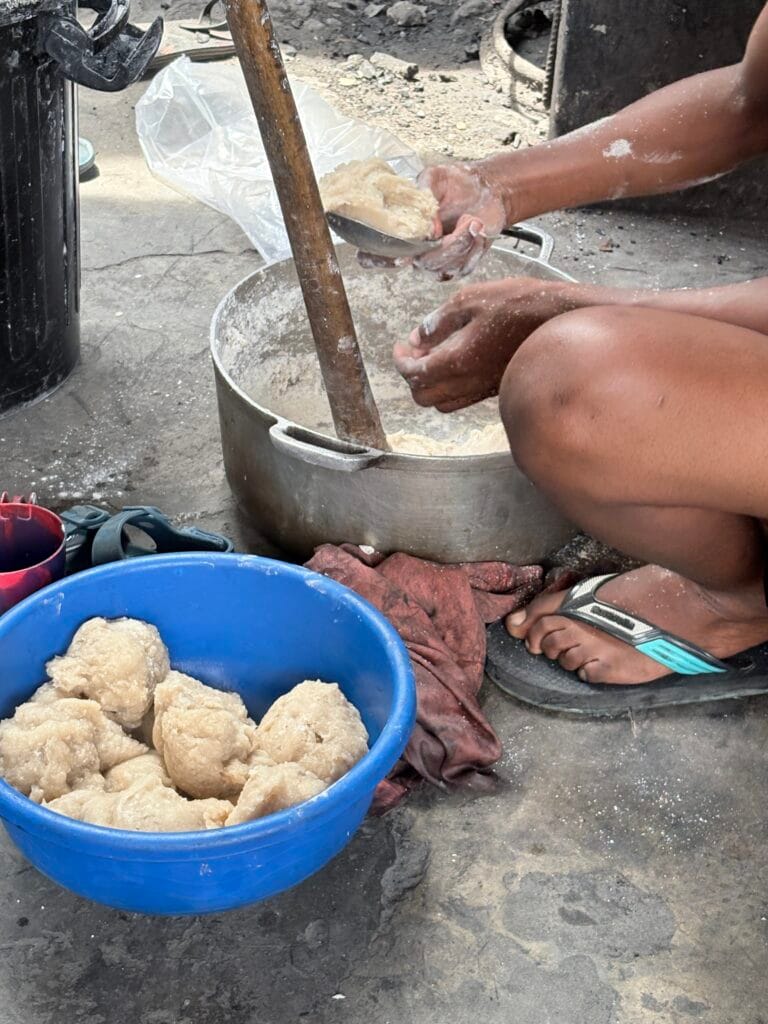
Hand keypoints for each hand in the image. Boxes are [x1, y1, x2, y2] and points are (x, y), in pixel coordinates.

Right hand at [357, 162, 507, 280]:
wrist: (484, 188)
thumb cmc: (456, 181)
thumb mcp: (435, 177)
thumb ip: (425, 194)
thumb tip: (428, 227)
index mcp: (400, 230)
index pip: (381, 254)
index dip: (386, 259)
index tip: (407, 252)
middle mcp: (414, 251)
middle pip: (423, 263)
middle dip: (449, 244)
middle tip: (467, 220)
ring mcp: (435, 263)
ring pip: (445, 268)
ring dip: (464, 243)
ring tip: (474, 219)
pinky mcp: (457, 266)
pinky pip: (464, 267)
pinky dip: (475, 248)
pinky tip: (478, 228)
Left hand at [393, 278, 580, 411]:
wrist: (559, 319)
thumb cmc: (519, 304)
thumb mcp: (470, 299)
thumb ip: (439, 320)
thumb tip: (419, 335)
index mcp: (457, 360)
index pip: (414, 373)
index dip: (400, 360)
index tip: (400, 347)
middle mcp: (468, 382)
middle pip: (423, 397)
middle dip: (412, 376)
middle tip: (413, 353)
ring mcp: (483, 389)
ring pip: (442, 403)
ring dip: (429, 385)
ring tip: (432, 359)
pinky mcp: (494, 388)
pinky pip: (461, 400)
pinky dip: (448, 388)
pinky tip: (455, 363)